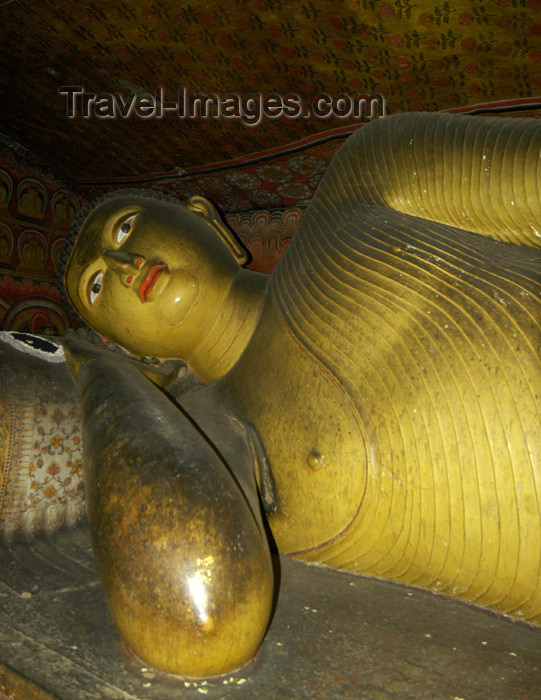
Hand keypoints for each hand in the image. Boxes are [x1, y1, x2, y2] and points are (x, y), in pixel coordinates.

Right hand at [62, 328, 186, 387]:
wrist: (109, 380)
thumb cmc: (134, 381)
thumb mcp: (159, 376)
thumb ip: (172, 372)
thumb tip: (186, 369)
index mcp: (120, 367)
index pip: (119, 358)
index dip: (118, 352)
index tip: (119, 348)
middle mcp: (103, 363)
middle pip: (99, 350)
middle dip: (95, 343)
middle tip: (91, 334)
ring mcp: (89, 359)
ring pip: (86, 345)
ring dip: (83, 339)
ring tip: (79, 331)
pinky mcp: (76, 355)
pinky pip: (72, 344)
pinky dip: (70, 338)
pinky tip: (67, 333)